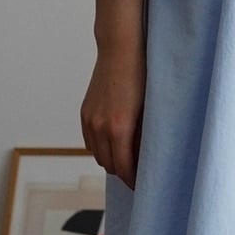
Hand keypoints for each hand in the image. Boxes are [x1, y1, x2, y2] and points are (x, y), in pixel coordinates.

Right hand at [81, 34, 145, 188]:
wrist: (121, 50)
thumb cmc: (143, 76)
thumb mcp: (150, 109)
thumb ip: (145, 136)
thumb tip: (146, 158)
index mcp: (119, 129)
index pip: (124, 168)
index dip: (134, 180)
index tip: (145, 185)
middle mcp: (100, 127)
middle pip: (109, 165)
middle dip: (124, 173)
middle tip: (139, 175)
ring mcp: (90, 120)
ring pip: (98, 155)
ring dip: (111, 161)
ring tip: (128, 161)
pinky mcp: (85, 113)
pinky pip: (90, 142)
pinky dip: (100, 148)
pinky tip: (114, 146)